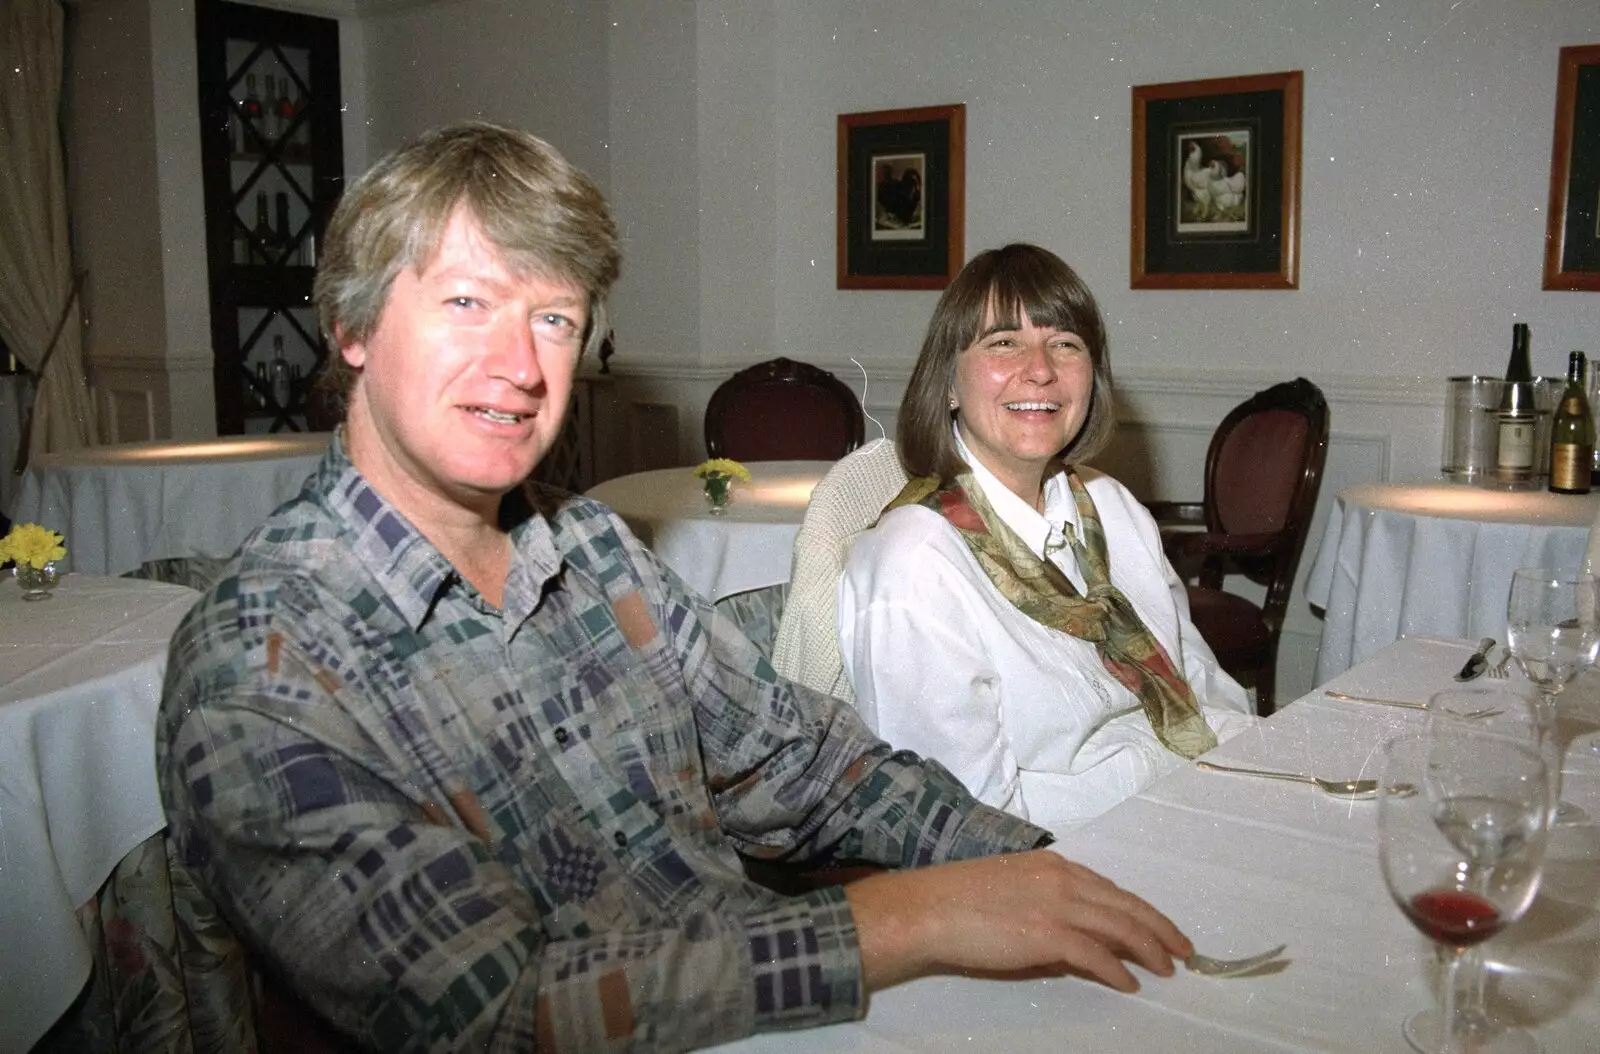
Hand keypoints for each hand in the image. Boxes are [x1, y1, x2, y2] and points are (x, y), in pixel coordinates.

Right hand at [843, 850, 1191, 993]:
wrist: (930, 907)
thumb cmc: (959, 898)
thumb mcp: (1011, 885)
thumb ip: (1044, 900)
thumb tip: (1068, 929)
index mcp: (1054, 865)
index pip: (1110, 888)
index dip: (1141, 909)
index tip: (1159, 925)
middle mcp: (1063, 879)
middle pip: (1127, 905)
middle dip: (1160, 928)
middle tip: (1184, 949)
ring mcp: (1058, 906)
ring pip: (1121, 928)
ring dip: (1150, 949)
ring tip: (1168, 967)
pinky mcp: (1049, 934)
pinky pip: (1097, 956)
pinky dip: (1118, 970)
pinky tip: (1130, 983)